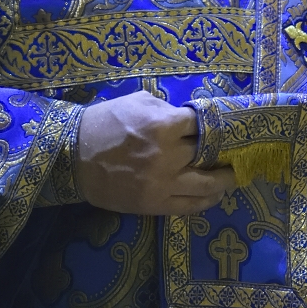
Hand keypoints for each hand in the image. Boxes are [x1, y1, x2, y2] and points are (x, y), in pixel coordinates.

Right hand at [75, 89, 234, 214]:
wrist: (75, 156)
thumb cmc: (107, 122)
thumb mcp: (139, 101)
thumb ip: (168, 109)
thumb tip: (190, 119)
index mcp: (163, 125)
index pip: (202, 124)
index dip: (212, 124)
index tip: (219, 125)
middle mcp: (167, 156)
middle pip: (207, 154)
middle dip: (220, 150)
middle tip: (231, 149)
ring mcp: (162, 184)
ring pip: (205, 186)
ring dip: (223, 181)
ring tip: (230, 176)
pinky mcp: (154, 204)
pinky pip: (188, 206)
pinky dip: (205, 201)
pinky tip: (214, 196)